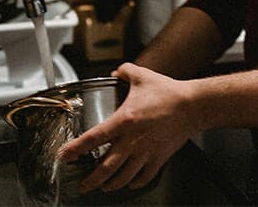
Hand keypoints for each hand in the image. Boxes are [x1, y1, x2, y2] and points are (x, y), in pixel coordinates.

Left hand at [59, 63, 192, 193]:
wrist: (193, 105)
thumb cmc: (169, 92)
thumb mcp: (143, 76)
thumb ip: (126, 71)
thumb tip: (116, 71)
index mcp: (125, 120)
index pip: (93, 138)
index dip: (75, 149)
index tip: (64, 156)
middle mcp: (132, 140)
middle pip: (106, 167)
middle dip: (91, 180)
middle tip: (83, 185)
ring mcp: (146, 151)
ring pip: (123, 176)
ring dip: (111, 185)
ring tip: (104, 187)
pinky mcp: (159, 157)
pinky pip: (145, 176)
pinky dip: (136, 182)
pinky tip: (131, 182)